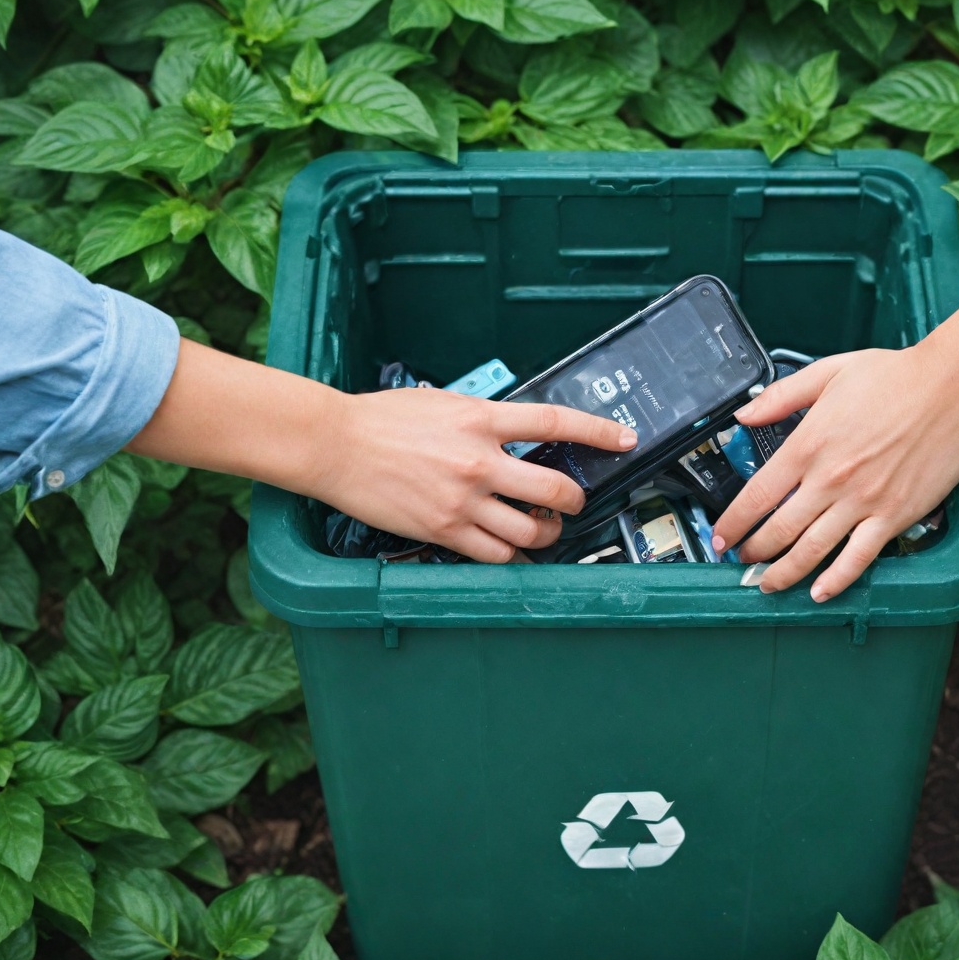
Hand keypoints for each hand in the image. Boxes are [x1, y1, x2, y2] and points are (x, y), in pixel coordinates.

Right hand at [314, 388, 635, 562]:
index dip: (597, 431)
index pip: (554, 421)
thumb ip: (483, 420)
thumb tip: (515, 433)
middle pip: (553, 488)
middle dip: (574, 501)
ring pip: (530, 529)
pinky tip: (516, 552)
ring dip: (547, 533)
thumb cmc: (382, 419)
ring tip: (542, 529)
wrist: (335, 444)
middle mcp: (479, 460)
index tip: (623, 439)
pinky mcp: (444, 529)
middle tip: (573, 502)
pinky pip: (495, 553)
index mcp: (481, 418)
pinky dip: (514, 556)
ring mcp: (463, 499)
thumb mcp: (443, 403)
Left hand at [710, 346, 958, 600]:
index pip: (757, 495)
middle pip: (778, 530)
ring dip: (783, 573)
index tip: (722, 537)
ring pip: (811, 550)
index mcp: (808, 444)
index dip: (733, 523)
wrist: (952, 390)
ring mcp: (862, 502)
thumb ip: (781, 396)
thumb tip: (743, 415)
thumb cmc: (895, 377)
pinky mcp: (893, 516)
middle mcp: (829, 479)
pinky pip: (858, 558)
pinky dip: (836, 580)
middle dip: (753, 553)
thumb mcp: (828, 372)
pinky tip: (820, 593)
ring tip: (767, 584)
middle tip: (742, 562)